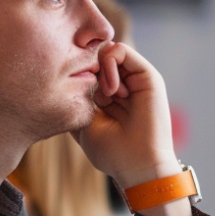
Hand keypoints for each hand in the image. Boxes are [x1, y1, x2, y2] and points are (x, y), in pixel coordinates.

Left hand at [75, 42, 177, 188]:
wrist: (139, 165)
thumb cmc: (111, 152)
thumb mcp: (84, 124)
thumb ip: (77, 101)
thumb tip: (67, 77)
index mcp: (107, 98)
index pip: (86, 71)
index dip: (75, 75)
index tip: (72, 94)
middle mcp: (121, 87)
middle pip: (94, 59)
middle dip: (87, 72)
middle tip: (93, 96)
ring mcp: (134, 80)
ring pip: (106, 51)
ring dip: (99, 69)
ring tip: (105, 95)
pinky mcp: (147, 75)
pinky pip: (120, 50)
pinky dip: (109, 63)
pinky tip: (111, 89)